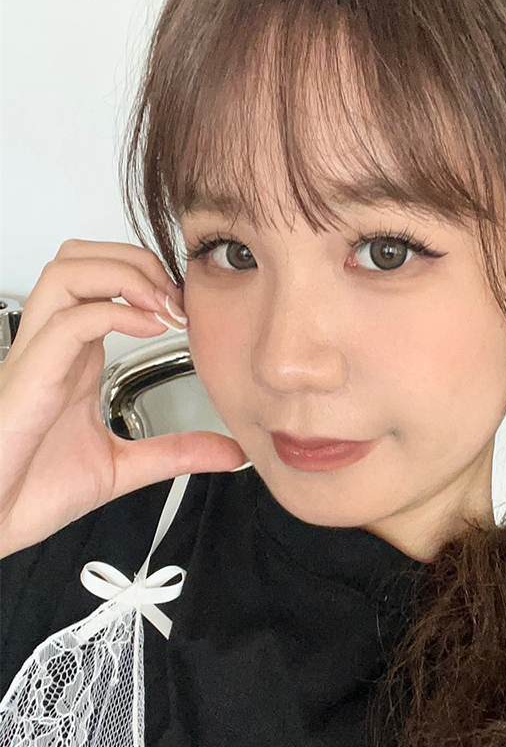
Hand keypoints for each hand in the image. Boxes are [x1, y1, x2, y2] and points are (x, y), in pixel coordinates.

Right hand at [0, 239, 247, 558]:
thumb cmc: (31, 490)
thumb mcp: (124, 466)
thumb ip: (177, 452)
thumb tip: (232, 452)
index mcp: (74, 357)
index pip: (101, 282)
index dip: (150, 278)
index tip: (192, 307)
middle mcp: (54, 345)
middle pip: (81, 257)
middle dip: (137, 260)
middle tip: (179, 296)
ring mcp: (39, 355)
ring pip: (68, 270)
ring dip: (125, 274)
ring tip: (165, 304)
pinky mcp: (31, 376)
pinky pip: (70, 319)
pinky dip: (116, 312)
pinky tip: (151, 328)